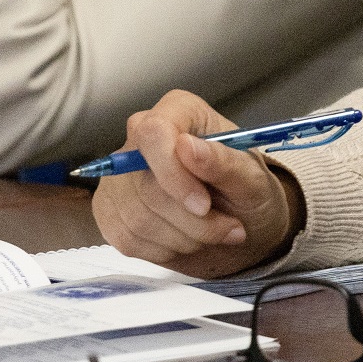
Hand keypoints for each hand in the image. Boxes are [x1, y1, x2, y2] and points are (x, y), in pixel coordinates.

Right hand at [92, 90, 301, 277]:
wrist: (240, 223)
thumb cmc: (248, 191)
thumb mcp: (251, 178)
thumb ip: (222, 161)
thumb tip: (187, 146)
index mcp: (179, 111)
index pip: (154, 133)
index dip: (174, 175)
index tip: (203, 204)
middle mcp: (142, 137)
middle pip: (146, 186)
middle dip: (192, 220)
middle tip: (228, 226)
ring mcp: (121, 175)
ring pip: (137, 218)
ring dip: (184, 238)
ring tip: (211, 232)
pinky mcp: (111, 210)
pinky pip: (127, 239)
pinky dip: (165, 250)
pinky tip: (186, 240)